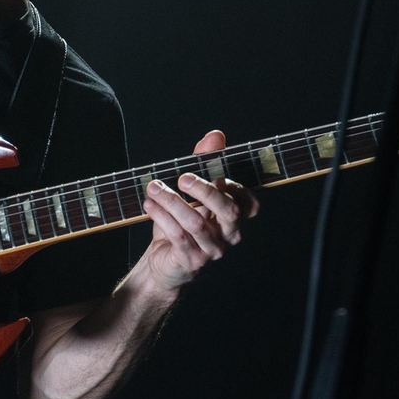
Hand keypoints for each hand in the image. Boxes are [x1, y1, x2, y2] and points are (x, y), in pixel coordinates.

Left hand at [140, 130, 259, 292]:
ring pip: (196, 223)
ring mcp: (212, 250)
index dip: (233, 186)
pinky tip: (149, 204)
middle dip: (205, 191)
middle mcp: (230, 235)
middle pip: (229, 211)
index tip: (212, 172)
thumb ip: (206, 162)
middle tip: (182, 177)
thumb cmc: (183, 223)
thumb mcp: (193, 191)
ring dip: (172, 201)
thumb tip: (216, 136)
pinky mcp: (192, 261)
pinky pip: (178, 237)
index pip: (248, 201)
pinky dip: (161, 216)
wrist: (165, 262)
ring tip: (154, 187)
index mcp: (236, 217)